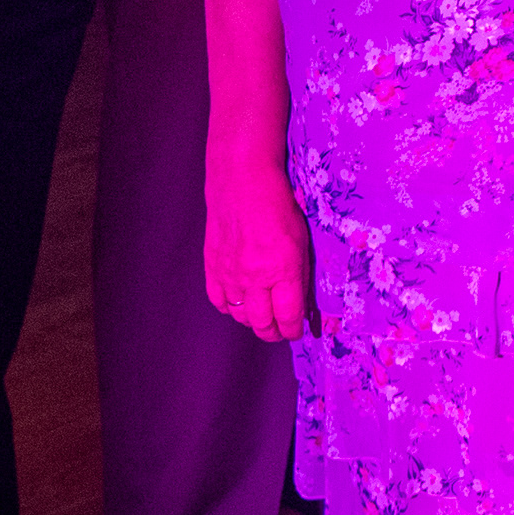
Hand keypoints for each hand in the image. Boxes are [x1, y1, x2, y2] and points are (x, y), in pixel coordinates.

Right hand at [203, 157, 318, 342]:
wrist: (242, 181)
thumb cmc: (279, 205)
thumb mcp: (301, 240)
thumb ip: (300, 274)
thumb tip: (300, 303)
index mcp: (283, 269)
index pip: (288, 317)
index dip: (293, 330)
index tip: (297, 331)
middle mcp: (255, 277)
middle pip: (263, 324)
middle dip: (274, 333)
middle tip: (280, 330)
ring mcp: (230, 274)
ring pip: (241, 316)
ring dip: (253, 321)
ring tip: (262, 316)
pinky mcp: (212, 266)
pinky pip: (219, 301)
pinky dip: (230, 308)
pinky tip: (239, 302)